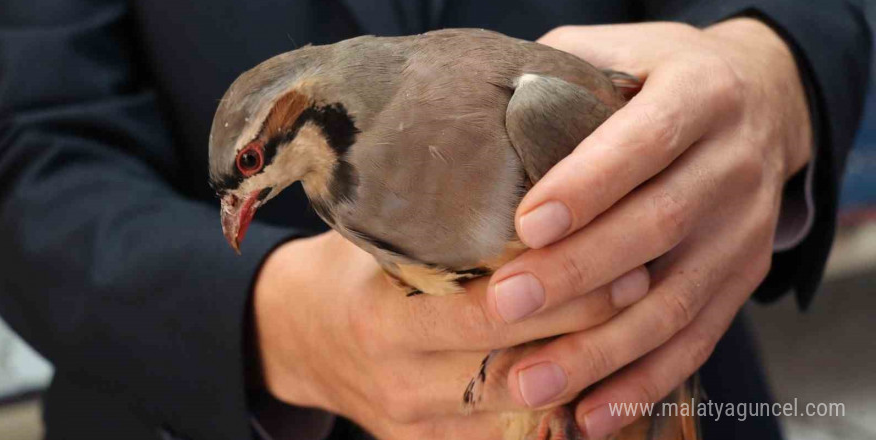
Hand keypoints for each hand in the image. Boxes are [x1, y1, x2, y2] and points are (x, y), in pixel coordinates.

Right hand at [253, 231, 648, 438]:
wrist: (298, 335)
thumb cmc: (350, 269)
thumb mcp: (380, 236)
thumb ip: (442, 222)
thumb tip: (536, 175)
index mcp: (382, 318)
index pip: (486, 311)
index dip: (560, 290)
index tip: (622, 260)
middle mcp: (399, 380)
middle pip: (514, 370)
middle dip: (588, 334)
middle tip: (646, 291)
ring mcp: (414, 426)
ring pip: (519, 417)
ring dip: (584, 380)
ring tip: (640, 339)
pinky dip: (555, 422)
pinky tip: (601, 390)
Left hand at [487, 19, 811, 437]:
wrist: (763, 101)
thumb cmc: (661, 75)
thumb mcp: (621, 51)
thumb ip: (559, 77)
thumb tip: (476, 118)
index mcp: (702, 95)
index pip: (645, 141)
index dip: (589, 184)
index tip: (526, 224)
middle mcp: (733, 165)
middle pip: (657, 227)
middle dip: (578, 273)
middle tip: (504, 305)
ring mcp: (744, 231)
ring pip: (675, 301)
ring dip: (602, 350)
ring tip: (531, 383)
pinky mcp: (742, 280)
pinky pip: (697, 340)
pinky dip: (644, 384)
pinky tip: (592, 416)